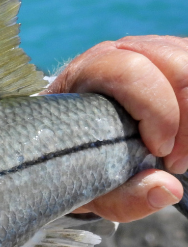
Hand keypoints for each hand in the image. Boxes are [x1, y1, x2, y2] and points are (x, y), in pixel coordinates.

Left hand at [46, 36, 187, 221]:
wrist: (71, 142)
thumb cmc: (77, 161)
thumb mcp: (92, 188)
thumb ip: (124, 197)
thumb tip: (167, 189)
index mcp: (86, 74)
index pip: (130, 71)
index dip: (157, 112)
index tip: (159, 153)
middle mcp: (117, 53)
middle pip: (176, 65)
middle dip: (186, 119)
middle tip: (176, 162)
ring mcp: (149, 49)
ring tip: (181, 153)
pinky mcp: (173, 55)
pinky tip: (185, 136)